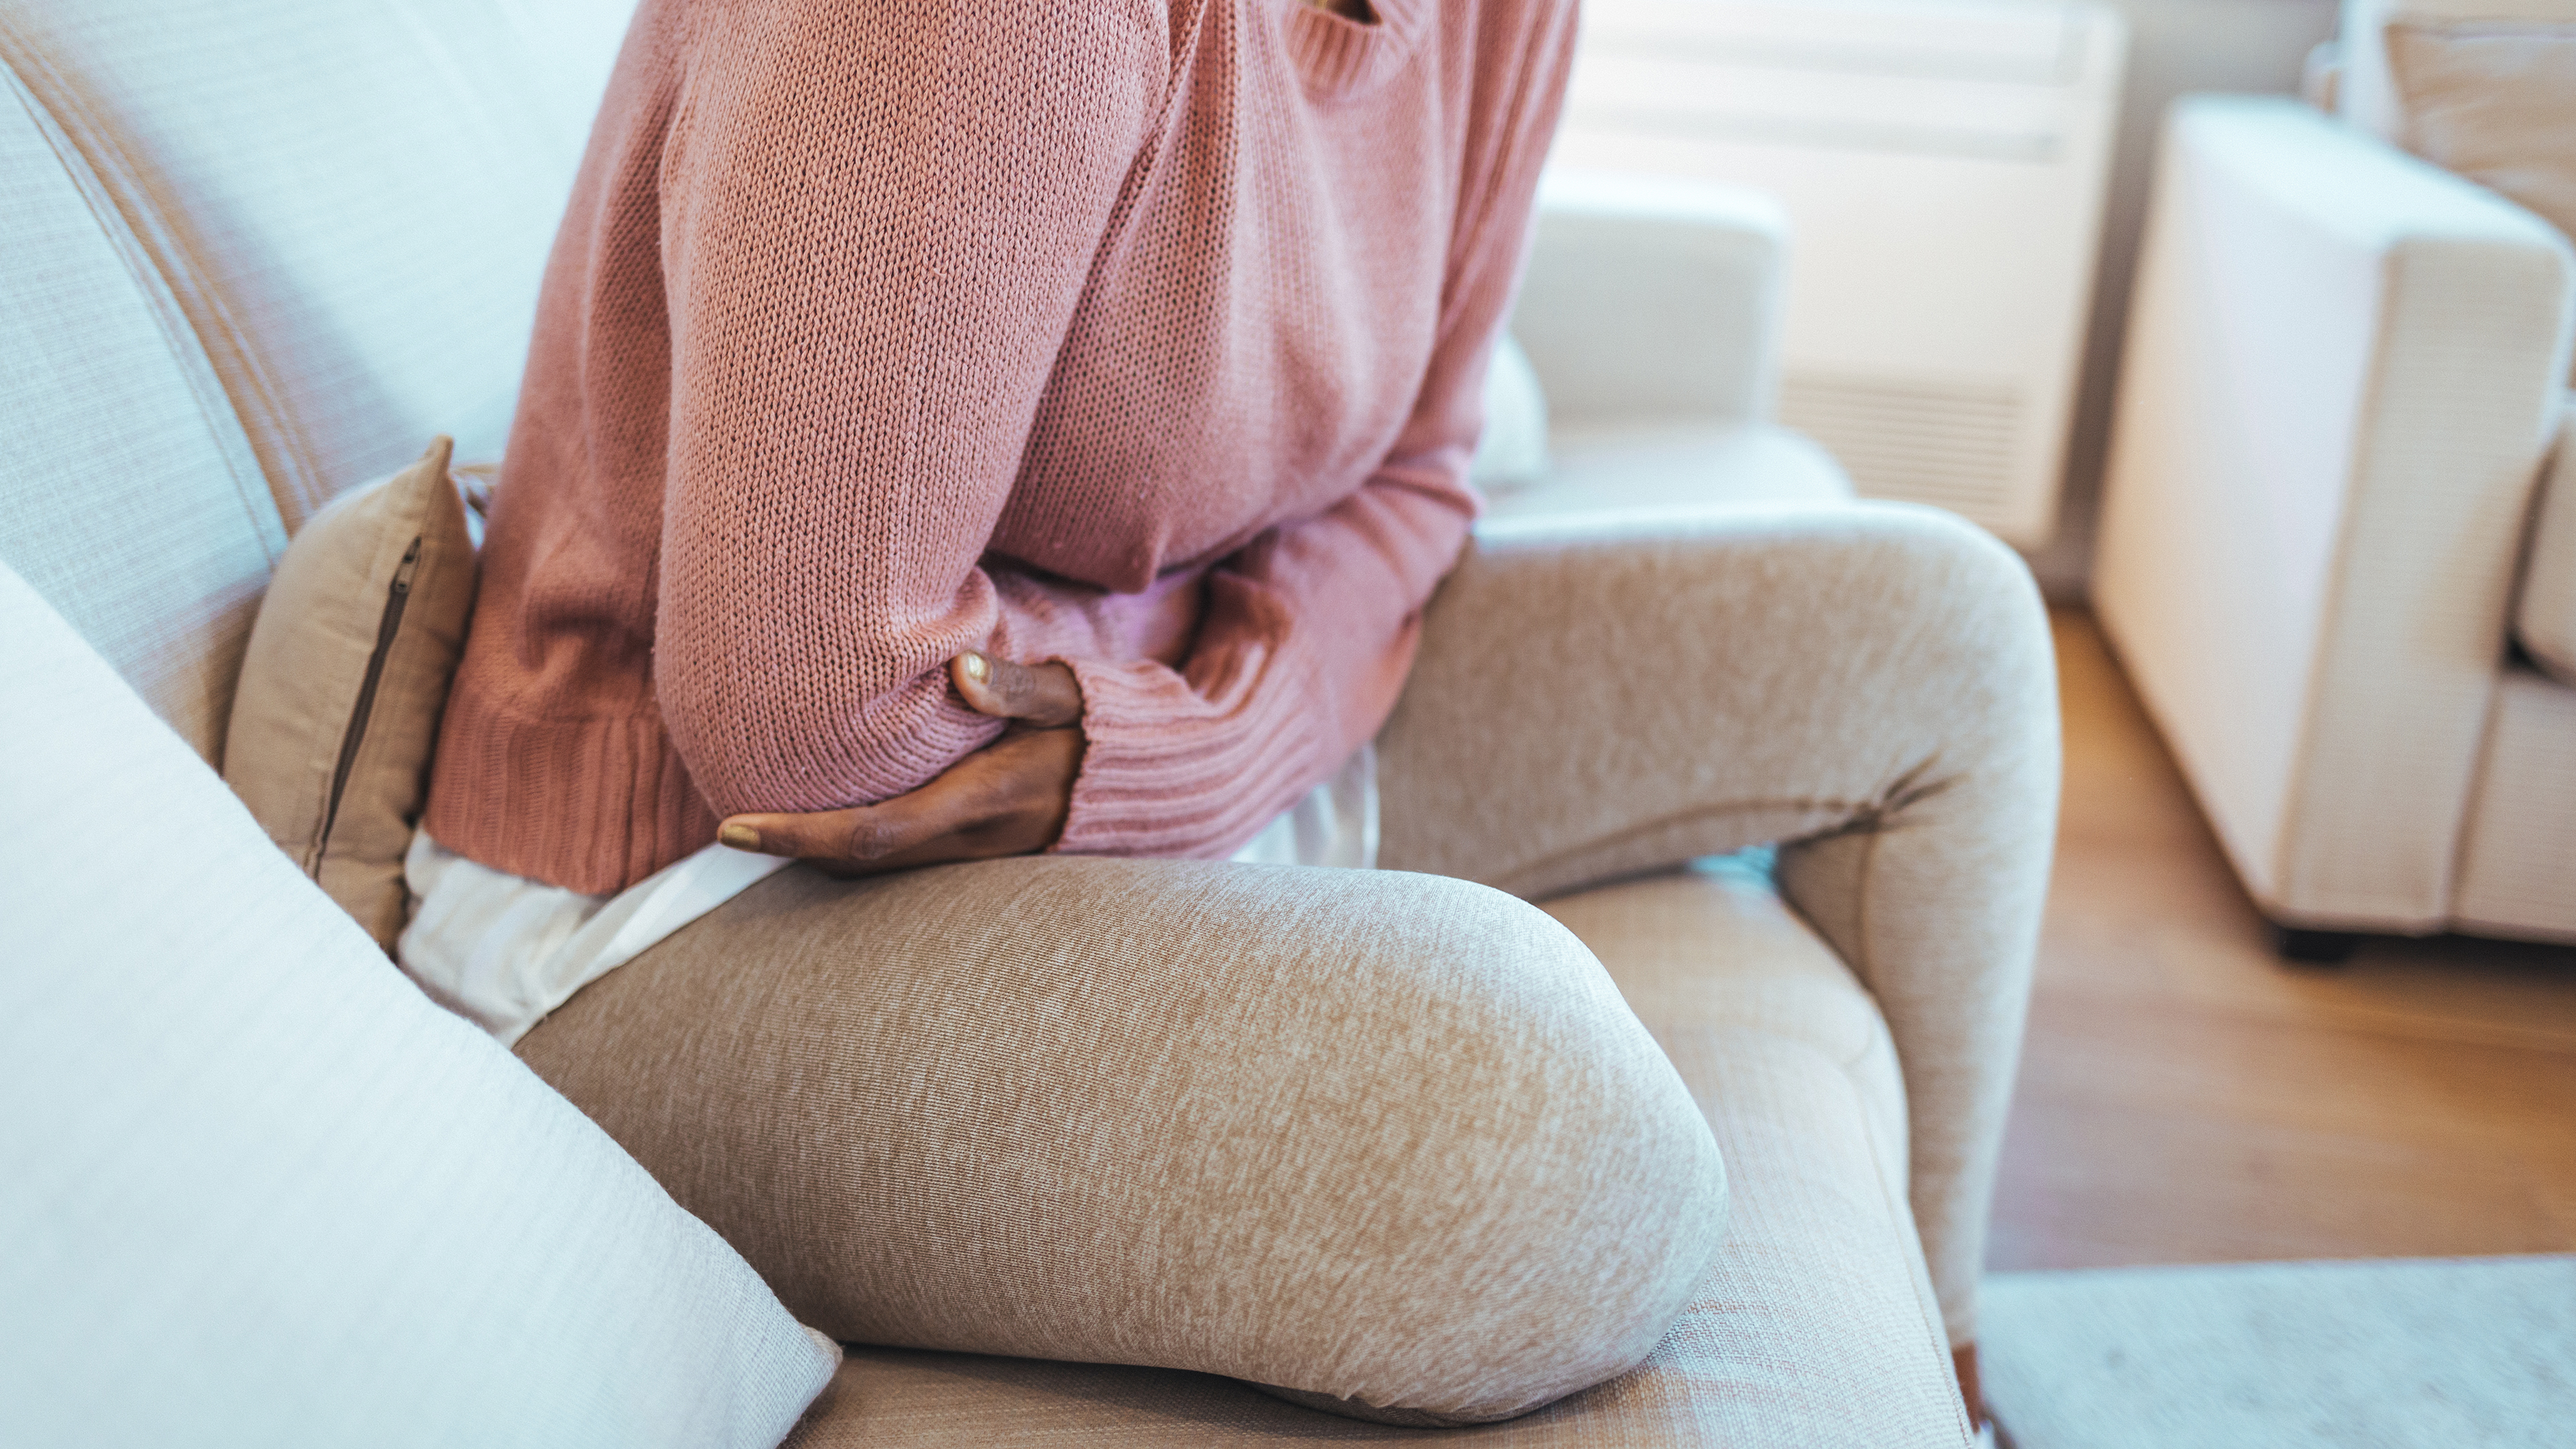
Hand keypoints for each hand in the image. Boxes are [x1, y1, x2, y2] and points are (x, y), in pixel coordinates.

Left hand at [714, 651, 1083, 876]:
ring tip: (764, 819)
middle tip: (729, 824)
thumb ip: (1017, 684)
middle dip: (792, 850)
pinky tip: (831, 815)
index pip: (870, 834)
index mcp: (981, 801)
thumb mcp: (1070, 695)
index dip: (796, 837)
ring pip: (878, 869)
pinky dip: (856, 846)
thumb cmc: (1107, 731)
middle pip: (858, 864)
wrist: (1156, 789)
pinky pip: (903, 861)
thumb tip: (960, 667)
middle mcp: (971, 843)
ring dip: (820, 852)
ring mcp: (976, 857)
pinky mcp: (979, 855)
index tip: (732, 827)